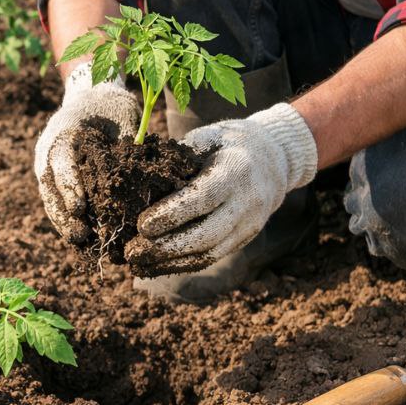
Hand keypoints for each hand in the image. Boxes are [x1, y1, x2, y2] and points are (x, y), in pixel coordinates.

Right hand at [35, 63, 139, 244]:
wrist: (93, 96)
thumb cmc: (111, 104)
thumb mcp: (122, 114)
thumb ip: (127, 142)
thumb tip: (144, 172)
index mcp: (62, 133)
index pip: (60, 163)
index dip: (69, 187)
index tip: (79, 209)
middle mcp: (48, 152)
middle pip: (49, 188)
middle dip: (62, 214)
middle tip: (79, 235)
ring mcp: (48, 167)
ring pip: (50, 199)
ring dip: (63, 222)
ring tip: (80, 242)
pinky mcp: (55, 179)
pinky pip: (58, 202)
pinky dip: (68, 219)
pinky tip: (83, 238)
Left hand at [126, 103, 317, 274]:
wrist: (274, 159)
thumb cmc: (227, 144)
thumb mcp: (206, 138)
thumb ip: (178, 157)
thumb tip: (139, 180)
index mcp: (235, 170)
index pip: (203, 198)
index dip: (172, 214)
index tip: (141, 226)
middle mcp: (247, 202)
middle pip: (207, 234)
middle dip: (166, 247)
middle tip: (132, 252)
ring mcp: (249, 224)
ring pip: (209, 254)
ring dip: (170, 263)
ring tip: (138, 264)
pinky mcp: (245, 239)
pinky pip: (213, 257)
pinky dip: (182, 265)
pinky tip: (156, 266)